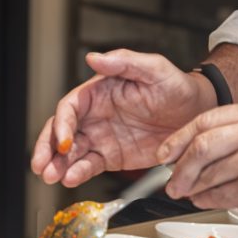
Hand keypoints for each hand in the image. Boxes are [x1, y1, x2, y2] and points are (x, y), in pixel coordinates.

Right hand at [31, 50, 212, 186]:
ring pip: (71, 152)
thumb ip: (124, 63)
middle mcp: (95, 115)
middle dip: (48, 148)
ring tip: (52, 177)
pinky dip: (79, 173)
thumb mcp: (154, 68)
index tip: (65, 140)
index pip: (71, 107)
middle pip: (62, 132)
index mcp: (99, 92)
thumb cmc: (176, 86)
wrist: (197, 113)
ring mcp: (102, 137)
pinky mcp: (112, 157)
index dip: (63, 124)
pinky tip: (72, 179)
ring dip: (59, 165)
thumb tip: (93, 58)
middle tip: (41, 165)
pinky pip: (90, 165)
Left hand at [157, 95, 237, 234]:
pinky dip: (206, 199)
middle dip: (179, 167)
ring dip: (193, 187)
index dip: (178, 139)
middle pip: (200, 145)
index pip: (205, 120)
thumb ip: (235, 133)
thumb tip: (190, 149)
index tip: (165, 154)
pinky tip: (208, 198)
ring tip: (192, 191)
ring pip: (206, 174)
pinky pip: (217, 194)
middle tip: (171, 180)